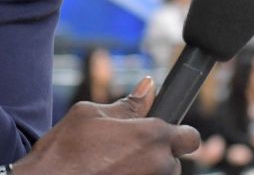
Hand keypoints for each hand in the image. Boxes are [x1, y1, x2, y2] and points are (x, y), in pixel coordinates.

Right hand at [13, 77, 200, 174]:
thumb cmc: (62, 152)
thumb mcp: (90, 114)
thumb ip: (127, 104)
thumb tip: (149, 87)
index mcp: (152, 137)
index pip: (190, 137)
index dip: (179, 133)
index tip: (166, 135)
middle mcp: (159, 167)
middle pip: (173, 161)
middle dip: (155, 155)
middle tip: (124, 151)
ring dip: (144, 171)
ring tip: (111, 166)